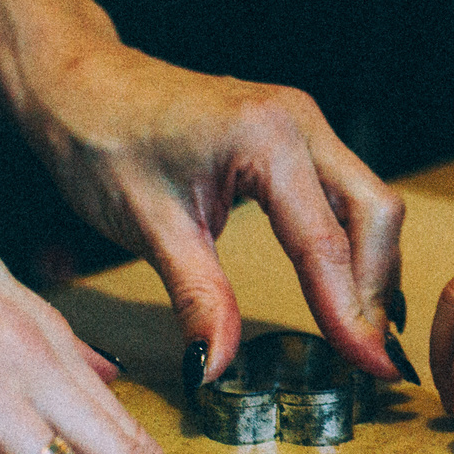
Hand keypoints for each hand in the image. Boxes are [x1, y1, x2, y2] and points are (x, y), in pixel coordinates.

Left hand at [16, 40, 405, 384]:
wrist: (77, 85)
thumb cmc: (102, 140)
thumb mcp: (150, 228)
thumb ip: (198, 299)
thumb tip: (216, 367)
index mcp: (266, 138)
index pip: (325, 242)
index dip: (351, 313)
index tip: (375, 369)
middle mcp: (300, 121)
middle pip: (375, 213)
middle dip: (376, 290)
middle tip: (369, 358)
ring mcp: (303, 123)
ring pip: (369, 203)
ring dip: (371, 268)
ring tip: (360, 332)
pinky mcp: (295, 136)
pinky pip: (346, 193)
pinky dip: (353, 245)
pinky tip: (344, 287)